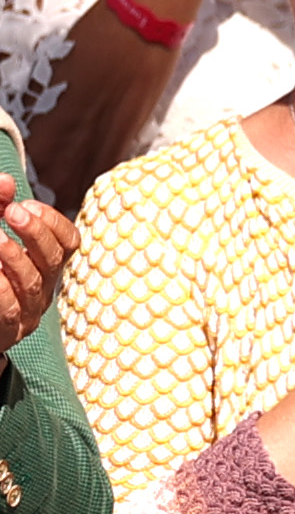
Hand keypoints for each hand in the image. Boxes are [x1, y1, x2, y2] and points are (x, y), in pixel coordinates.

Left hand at [0, 174, 75, 354]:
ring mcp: (27, 312)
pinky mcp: (8, 332)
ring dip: (14, 256)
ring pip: (33, 283)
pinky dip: (1, 288)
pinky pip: (9, 309)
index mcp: (43, 265)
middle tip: (13, 211)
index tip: (26, 205)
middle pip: (53, 259)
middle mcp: (43, 288)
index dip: (52, 222)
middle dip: (36, 233)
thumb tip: (6, 182)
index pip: (68, 242)